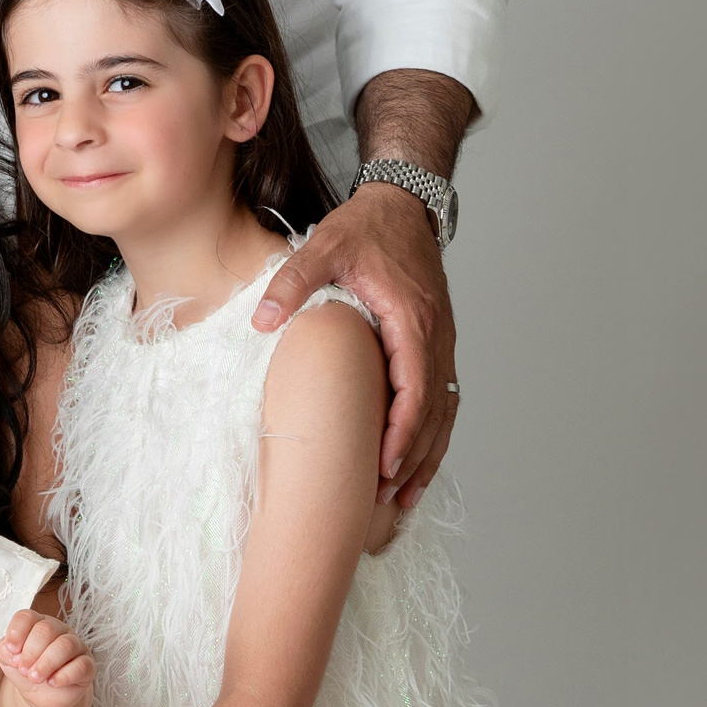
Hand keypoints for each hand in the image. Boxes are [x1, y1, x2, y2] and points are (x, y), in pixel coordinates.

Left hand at [0, 610, 93, 706]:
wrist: (44, 697)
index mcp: (37, 624)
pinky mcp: (87, 666)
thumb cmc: (27, 672)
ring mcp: (76, 646)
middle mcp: (59, 631)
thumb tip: (12, 651)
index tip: (11, 650)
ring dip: (46, 663)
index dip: (17, 632)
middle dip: (31, 652)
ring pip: (65, 645)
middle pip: (46, 629)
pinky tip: (52, 683)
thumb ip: (5, 651)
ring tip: (35, 677)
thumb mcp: (9, 662)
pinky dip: (63, 676)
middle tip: (24, 670)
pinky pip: (80, 666)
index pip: (27, 617)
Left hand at [254, 185, 454, 508]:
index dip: (401, 434)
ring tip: (403, 499)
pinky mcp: (436, 345)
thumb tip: (262, 320)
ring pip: (444, 413)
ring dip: (427, 456)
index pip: (415, 390)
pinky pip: (442, 399)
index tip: (384, 469)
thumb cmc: (366, 228)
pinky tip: (414, 462)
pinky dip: (431, 435)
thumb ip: (292, 282)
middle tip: (384, 499)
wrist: (402, 206)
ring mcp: (441, 343)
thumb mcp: (324, 247)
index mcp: (412, 320)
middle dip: (412, 459)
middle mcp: (436, 338)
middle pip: (435, 413)